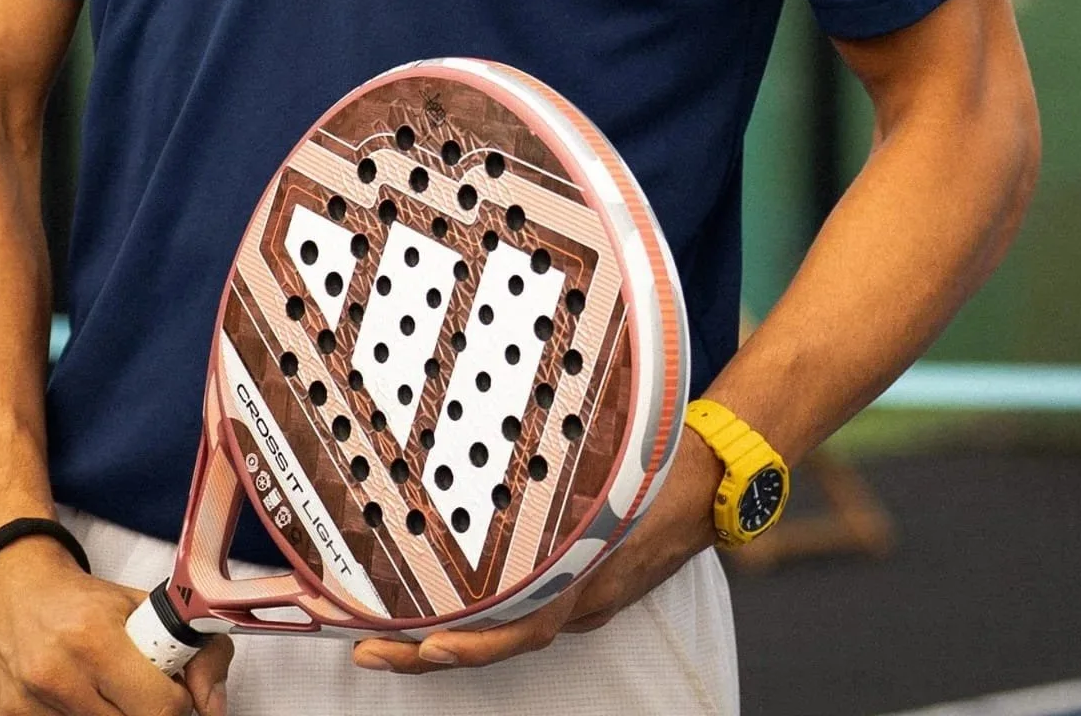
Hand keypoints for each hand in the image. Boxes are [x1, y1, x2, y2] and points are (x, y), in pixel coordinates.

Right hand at [0, 535, 233, 714]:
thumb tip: (212, 706)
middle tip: (137, 690)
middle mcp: (55, 677)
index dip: (177, 705)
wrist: (3, 588)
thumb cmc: (78, 600)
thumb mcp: (142, 607)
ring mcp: (23, 708)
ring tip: (102, 692)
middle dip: (144, 712)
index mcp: (94, 639)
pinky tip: (71, 702)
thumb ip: (195, 650)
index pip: (161, 708)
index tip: (175, 694)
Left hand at [348, 435, 723, 674]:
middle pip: (497, 641)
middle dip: (431, 653)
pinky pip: (518, 611)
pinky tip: (434, 607)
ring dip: (445, 636)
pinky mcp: (574, 586)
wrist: (709, 484)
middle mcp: (575, 597)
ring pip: (503, 631)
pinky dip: (475, 617)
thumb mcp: (616, 462)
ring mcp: (576, 598)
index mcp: (584, 573)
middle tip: (371, 651)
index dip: (476, 640)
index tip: (428, 644)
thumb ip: (571, 466)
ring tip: (385, 639)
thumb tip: (525, 426)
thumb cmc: (661, 467)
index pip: (524, 626)